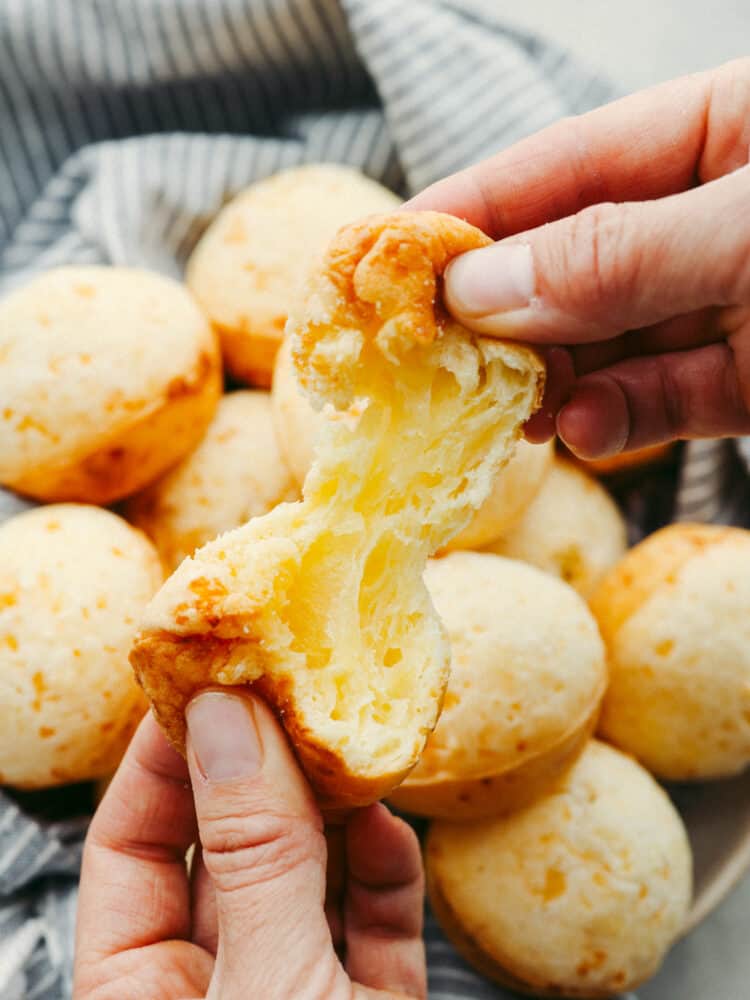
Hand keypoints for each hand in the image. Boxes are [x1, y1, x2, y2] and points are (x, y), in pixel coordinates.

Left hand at [74, 691, 425, 999]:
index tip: (210, 681)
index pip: (128, 845)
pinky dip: (385, 869)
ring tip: (348, 742)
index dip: (165, 756)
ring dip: (335, 809)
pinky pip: (373, 922)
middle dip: (264, 769)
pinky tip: (387, 824)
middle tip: (292, 690)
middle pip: (225, 848)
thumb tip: (229, 722)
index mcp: (142, 998)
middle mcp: (215, 988)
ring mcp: (294, 993)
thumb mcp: (269, 984)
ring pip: (305, 876)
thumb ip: (254, 856)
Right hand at [408, 58, 749, 458]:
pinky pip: (661, 400)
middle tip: (426, 354)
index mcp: (727, 130)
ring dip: (549, 379)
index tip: (388, 251)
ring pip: (610, 342)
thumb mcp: (747, 233)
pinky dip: (614, 419)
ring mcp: (733, 302)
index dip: (474, 207)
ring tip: (500, 406)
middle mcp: (715, 218)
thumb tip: (475, 290)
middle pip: (575, 259)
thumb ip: (615, 257)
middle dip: (502, 311)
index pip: (571, 162)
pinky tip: (580, 427)